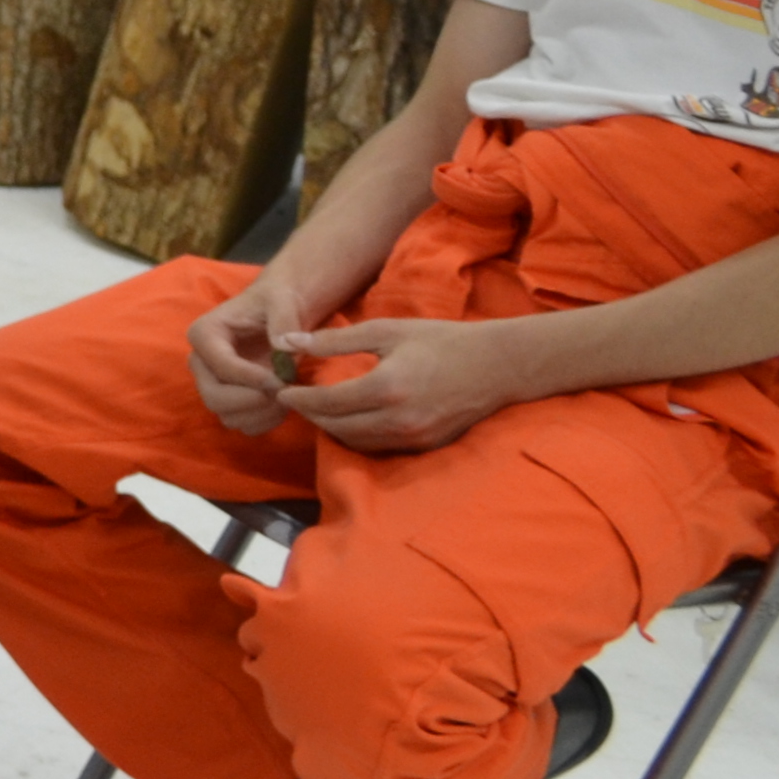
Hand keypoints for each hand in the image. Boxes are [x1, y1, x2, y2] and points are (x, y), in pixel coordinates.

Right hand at [187, 280, 298, 433]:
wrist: (281, 312)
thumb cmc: (278, 301)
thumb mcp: (283, 301)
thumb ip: (284, 319)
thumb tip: (283, 345)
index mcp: (204, 334)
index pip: (220, 366)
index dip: (251, 378)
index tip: (282, 380)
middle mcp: (201, 362)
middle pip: (214, 397)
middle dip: (252, 400)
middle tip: (284, 391)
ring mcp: (213, 384)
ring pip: (228, 416)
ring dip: (261, 413)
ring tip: (288, 395)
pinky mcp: (229, 400)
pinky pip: (243, 424)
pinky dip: (265, 421)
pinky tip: (284, 403)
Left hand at [273, 316, 532, 453]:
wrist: (499, 365)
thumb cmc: (441, 340)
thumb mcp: (385, 330)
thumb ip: (335, 340)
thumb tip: (288, 342)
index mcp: (387, 388)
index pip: (327, 403)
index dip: (298, 398)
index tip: (280, 389)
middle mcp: (399, 420)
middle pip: (337, 427)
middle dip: (310, 415)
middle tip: (294, 399)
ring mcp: (415, 437)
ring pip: (356, 442)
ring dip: (331, 428)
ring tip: (317, 408)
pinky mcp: (426, 447)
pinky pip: (380, 448)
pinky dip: (358, 436)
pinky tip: (349, 418)